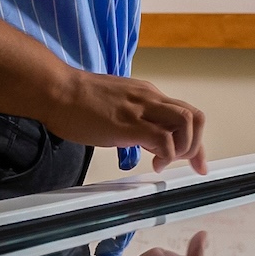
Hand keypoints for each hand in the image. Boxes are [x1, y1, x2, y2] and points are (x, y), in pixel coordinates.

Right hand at [40, 72, 207, 172]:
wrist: (57, 90)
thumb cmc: (77, 99)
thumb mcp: (116, 105)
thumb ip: (134, 118)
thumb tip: (145, 139)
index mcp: (147, 94)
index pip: (185, 113)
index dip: (196, 141)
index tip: (197, 163)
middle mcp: (150, 98)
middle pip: (195, 117)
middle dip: (196, 146)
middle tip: (184, 165)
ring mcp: (141, 110)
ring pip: (187, 124)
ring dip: (184, 148)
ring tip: (164, 162)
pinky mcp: (129, 124)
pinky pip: (164, 140)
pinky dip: (167, 155)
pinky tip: (154, 165)